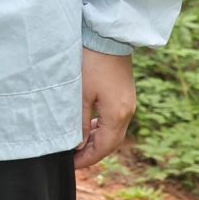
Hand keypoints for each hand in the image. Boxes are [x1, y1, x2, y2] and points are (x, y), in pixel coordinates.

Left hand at [74, 47, 137, 169]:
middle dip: (92, 152)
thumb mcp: (80, 94)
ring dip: (97, 139)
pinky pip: (114, 118)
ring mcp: (128, 102)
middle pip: (111, 142)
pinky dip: (101, 127)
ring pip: (113, 130)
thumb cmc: (92, 62)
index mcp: (117, 114)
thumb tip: (77, 145)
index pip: (104, 147)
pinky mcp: (124, 93)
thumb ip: (79, 122)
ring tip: (77, 145)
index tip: (71, 164)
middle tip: (73, 158)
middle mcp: (127, 111)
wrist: (108, 35)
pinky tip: (88, 125)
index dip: (87, 159)